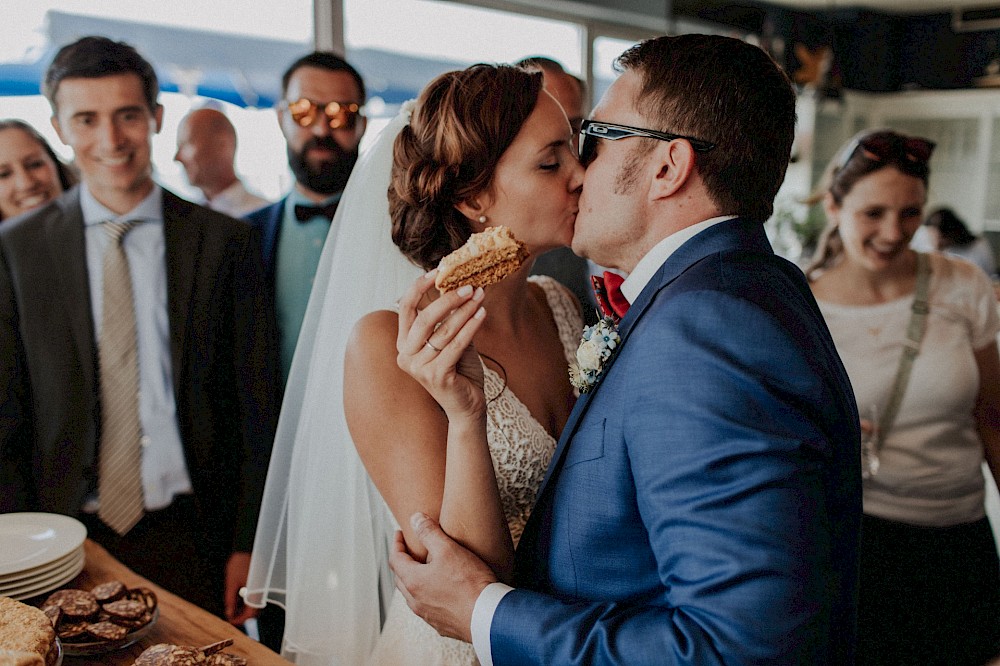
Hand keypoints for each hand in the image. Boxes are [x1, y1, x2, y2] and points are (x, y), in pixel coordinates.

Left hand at [224, 551, 256, 625]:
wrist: (248, 545)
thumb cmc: (239, 562)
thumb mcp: (231, 583)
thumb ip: (230, 600)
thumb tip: (229, 614)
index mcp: (256, 593)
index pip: (250, 615)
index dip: (240, 620)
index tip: (230, 620)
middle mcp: (262, 591)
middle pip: (255, 611)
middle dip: (243, 615)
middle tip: (231, 615)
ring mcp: (263, 586)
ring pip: (256, 603)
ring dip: (245, 608)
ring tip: (233, 607)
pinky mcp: (262, 581)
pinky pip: (256, 595)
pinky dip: (248, 600)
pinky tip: (239, 598)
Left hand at [389, 513, 497, 642]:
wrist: (488, 616)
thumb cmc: (469, 583)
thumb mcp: (448, 549)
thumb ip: (429, 532)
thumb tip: (415, 519)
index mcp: (413, 581)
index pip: (395, 559)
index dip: (396, 543)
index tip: (399, 533)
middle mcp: (416, 601)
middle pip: (401, 578)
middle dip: (403, 562)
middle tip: (410, 550)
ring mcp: (428, 615)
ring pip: (414, 595)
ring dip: (415, 580)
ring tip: (425, 570)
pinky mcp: (442, 625)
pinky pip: (429, 608)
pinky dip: (429, 596)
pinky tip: (442, 591)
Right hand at [396, 271, 486, 419]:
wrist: (467, 406)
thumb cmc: (460, 371)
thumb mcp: (451, 340)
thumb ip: (448, 318)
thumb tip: (457, 285)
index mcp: (404, 344)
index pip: (406, 308)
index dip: (418, 286)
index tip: (437, 271)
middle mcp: (406, 356)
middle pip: (424, 318)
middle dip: (448, 299)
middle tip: (469, 286)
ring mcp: (419, 368)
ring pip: (443, 330)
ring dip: (465, 310)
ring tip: (480, 296)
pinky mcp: (437, 376)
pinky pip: (456, 345)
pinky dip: (471, 327)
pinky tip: (483, 314)